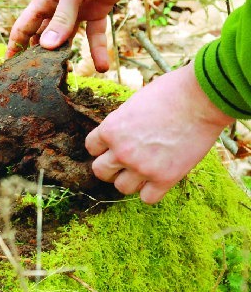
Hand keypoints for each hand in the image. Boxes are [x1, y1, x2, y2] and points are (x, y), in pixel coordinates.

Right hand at [6, 0, 152, 70]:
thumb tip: (46, 47)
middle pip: (43, 36)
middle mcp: (58, 7)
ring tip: (66, 77)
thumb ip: (61, 19)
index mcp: (45, 0)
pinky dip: (97, 50)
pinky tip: (101, 67)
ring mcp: (77, 11)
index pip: (24, 27)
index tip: (9, 66)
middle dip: (40, 56)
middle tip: (38, 78)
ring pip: (67, 39)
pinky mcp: (97, 11)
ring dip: (66, 57)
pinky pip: (94, 36)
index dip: (15, 46)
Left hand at [85, 64, 232, 202]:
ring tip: (142, 170)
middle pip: (100, 171)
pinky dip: (150, 192)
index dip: (102, 147)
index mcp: (110, 129)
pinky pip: (147, 198)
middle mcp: (121, 151)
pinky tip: (158, 179)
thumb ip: (122, 124)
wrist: (201, 99)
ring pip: (121, 187)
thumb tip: (119, 135)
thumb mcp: (133, 104)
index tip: (113, 146)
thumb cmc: (169, 93)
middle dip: (110, 167)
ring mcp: (142, 167)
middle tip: (123, 163)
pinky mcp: (165, 178)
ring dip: (129, 180)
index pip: (91, 147)